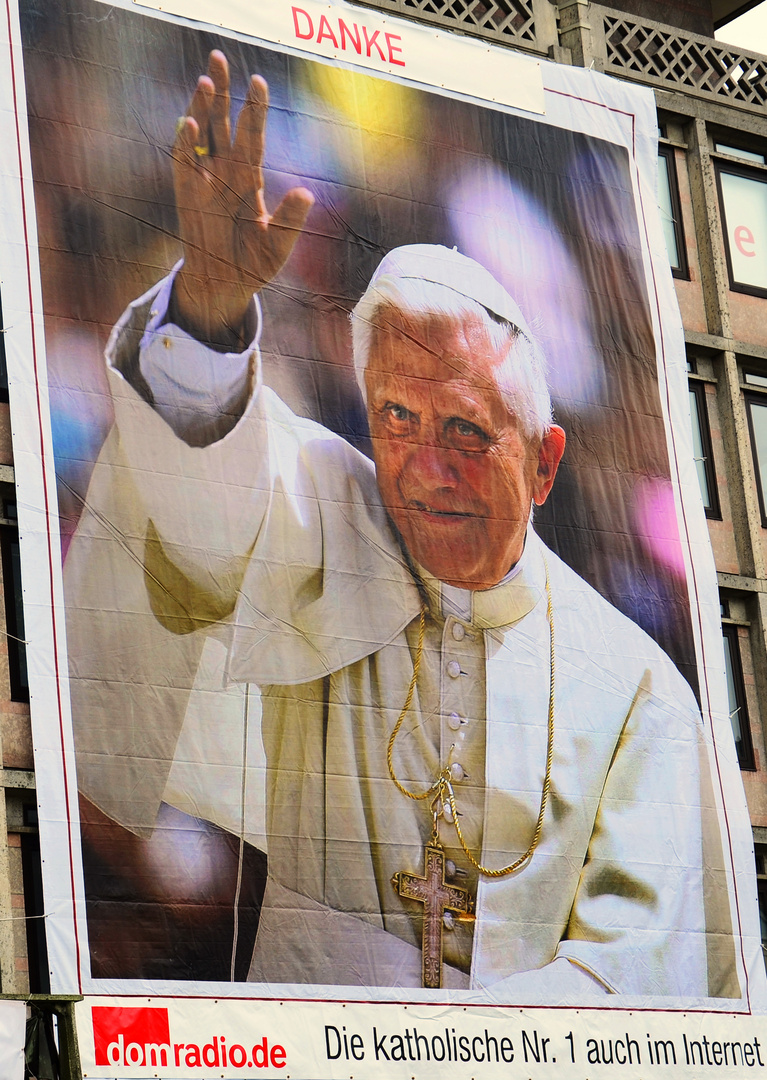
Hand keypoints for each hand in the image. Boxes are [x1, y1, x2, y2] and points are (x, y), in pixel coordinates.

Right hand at [171, 50, 313, 347]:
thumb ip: (291, 219)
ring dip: (202, 107)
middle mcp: (225, 173)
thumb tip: (306, 193)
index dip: (254, 109)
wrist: (225, 287)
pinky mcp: (186, 195)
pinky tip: (190, 121)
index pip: (252, 135)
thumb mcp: (278, 244)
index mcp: (249, 179)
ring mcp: (204, 181)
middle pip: (223, 122)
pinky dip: (185, 142)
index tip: (259, 82)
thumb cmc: (253, 264)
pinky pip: (183, 163)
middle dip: (222, 91)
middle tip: (219, 57)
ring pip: (202, 135)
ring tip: (206, 80)